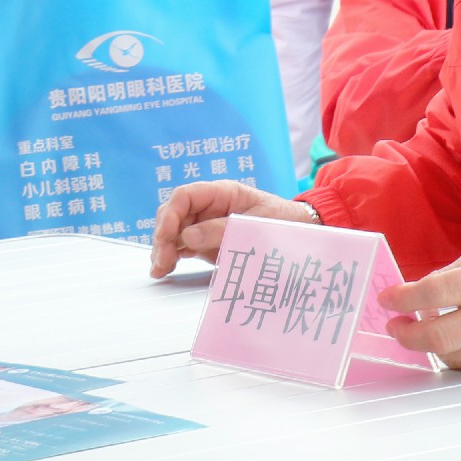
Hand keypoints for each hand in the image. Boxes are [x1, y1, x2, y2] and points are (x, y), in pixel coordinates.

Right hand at [149, 180, 317, 277]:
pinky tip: (163, 269)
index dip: (171, 215)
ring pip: (174, 231)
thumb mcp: (256, 224)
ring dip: (163, 248)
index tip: (166, 236)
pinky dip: (171, 256)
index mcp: (221, 192)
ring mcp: (206, 223)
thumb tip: (188, 237)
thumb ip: (221, 229)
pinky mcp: (207, 241)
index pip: (184, 196)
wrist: (301, 231)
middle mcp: (209, 206)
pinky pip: (183, 245)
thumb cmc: (283, 220)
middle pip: (173, 214)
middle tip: (162, 261)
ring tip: (160, 269)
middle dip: (163, 236)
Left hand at [379, 242, 460, 369]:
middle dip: (405, 335)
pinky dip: (449, 350)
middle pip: (437, 338)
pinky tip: (448, 334)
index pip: (434, 293)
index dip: (403, 297)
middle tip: (394, 324)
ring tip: (422, 325)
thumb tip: (418, 293)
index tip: (386, 298)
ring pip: (448, 354)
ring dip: (426, 343)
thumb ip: (450, 274)